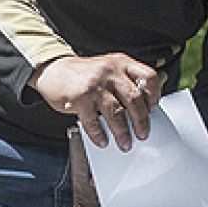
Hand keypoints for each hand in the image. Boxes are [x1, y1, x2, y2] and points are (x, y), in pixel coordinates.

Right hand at [31, 54, 163, 150]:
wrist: (53, 70)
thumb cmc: (82, 74)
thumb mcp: (108, 69)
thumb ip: (124, 82)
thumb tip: (141, 110)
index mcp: (121, 63)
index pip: (148, 77)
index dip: (154, 95)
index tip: (153, 110)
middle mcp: (110, 71)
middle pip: (135, 98)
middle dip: (141, 120)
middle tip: (143, 134)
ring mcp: (95, 84)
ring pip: (116, 112)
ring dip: (122, 132)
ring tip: (125, 143)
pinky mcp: (80, 97)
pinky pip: (93, 121)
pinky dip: (99, 134)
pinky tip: (102, 140)